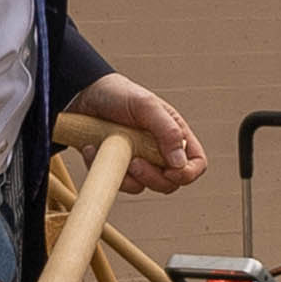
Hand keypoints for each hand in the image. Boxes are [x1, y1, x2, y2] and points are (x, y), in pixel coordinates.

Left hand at [71, 75, 209, 194]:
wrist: (85, 95)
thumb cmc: (119, 94)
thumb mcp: (146, 106)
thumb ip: (167, 131)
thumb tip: (180, 162)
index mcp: (174, 135)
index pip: (195, 163)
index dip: (187, 173)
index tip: (169, 171)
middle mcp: (159, 151)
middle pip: (170, 183)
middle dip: (152, 178)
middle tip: (135, 162)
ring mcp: (138, 161)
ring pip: (142, 186)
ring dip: (126, 175)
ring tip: (109, 149)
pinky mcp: (118, 167)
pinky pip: (117, 182)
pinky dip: (105, 169)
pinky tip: (92, 148)